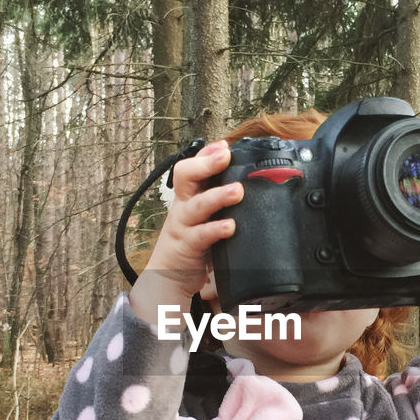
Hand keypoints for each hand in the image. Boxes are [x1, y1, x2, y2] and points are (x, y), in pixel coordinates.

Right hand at [130, 141, 241, 324]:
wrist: (169, 275)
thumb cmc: (192, 240)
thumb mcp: (205, 216)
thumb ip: (220, 199)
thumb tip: (249, 185)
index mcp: (189, 194)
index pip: (193, 166)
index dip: (207, 154)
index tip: (225, 145)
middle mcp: (184, 205)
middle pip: (185, 174)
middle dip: (205, 162)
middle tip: (225, 154)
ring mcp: (183, 225)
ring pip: (197, 205)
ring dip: (217, 196)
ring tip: (237, 191)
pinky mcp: (187, 246)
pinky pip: (200, 236)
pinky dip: (215, 230)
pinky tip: (230, 227)